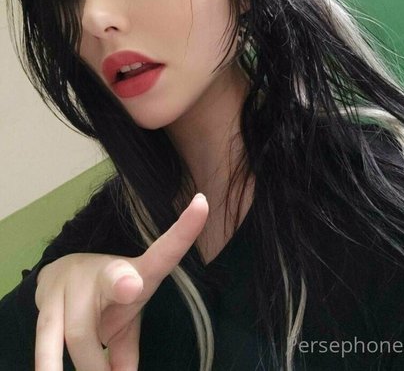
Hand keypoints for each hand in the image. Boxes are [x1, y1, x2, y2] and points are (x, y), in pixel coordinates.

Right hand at [34, 193, 208, 370]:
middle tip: (120, 338)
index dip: (184, 230)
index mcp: (138, 271)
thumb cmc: (104, 301)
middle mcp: (105, 271)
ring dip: (90, 363)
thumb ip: (127, 348)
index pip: (165, 251)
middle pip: (116, 288)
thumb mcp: (124, 318)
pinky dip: (50, 363)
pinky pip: (46, 338)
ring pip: (80, 331)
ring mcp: (73, 283)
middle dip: (120, 303)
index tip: (202, 204)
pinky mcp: (46, 302)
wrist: (58, 277)